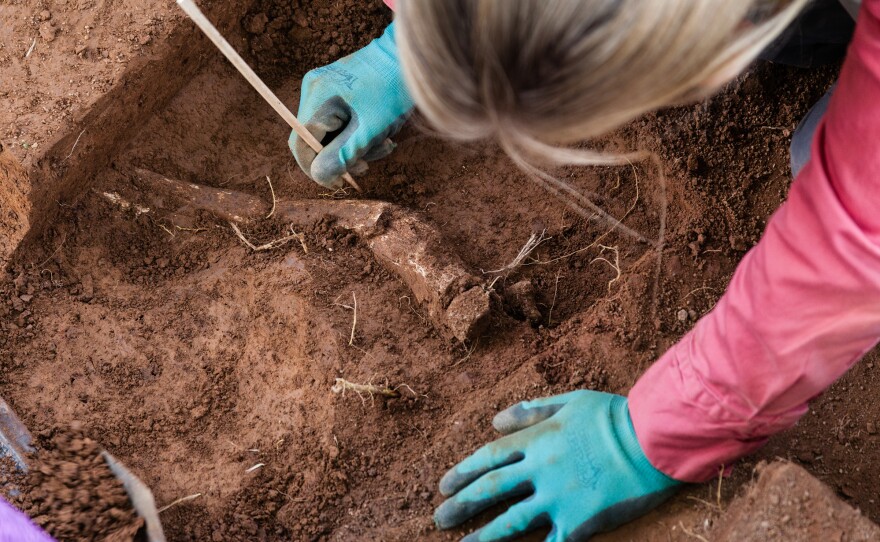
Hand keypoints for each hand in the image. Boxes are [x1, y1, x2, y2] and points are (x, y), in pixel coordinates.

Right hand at [291, 23, 413, 187]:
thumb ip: (343, 154)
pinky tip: (383, 133)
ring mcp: (325, 87)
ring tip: (385, 144)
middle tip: (368, 164)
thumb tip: (321, 176)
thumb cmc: (392, 88)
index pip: (300, 144)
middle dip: (344, 156)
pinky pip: (341, 120)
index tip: (338, 183)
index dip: (315, 169)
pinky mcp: (338, 88)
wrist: (409, 53)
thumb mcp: (370, 128)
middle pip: (317, 140)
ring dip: (357, 146)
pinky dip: (360, 132)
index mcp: (317, 98)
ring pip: (332, 132)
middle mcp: (315, 90)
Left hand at [435, 391, 680, 540]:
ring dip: (483, 536)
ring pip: (511, 521)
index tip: (444, 486)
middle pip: (491, 489)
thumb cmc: (615, 416)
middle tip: (439, 518)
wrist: (654, 439)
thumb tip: (494, 421)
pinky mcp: (580, 521)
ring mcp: (558, 497)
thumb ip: (531, 410)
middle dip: (461, 505)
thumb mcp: (570, 401)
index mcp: (537, 438)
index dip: (463, 472)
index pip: (488, 457)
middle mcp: (540, 468)